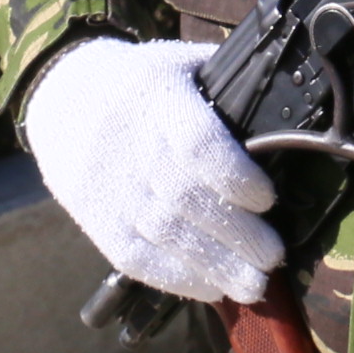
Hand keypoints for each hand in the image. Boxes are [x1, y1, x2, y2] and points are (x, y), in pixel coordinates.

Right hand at [27, 35, 283, 303]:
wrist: (62, 98)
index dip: (234, 176)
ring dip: (214, 266)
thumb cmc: (140, 82)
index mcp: (158, 95)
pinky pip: (136, 257)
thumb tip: (291, 103)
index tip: (267, 198)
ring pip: (164, 234)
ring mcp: (112, 187)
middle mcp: (131, 144)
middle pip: (185, 198)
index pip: (197, 142)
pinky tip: (212, 289)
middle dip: (235, 233)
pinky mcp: (98, 219)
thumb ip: (228, 84)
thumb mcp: (181, 63)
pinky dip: (177, 278)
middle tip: (273, 255)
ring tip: (254, 286)